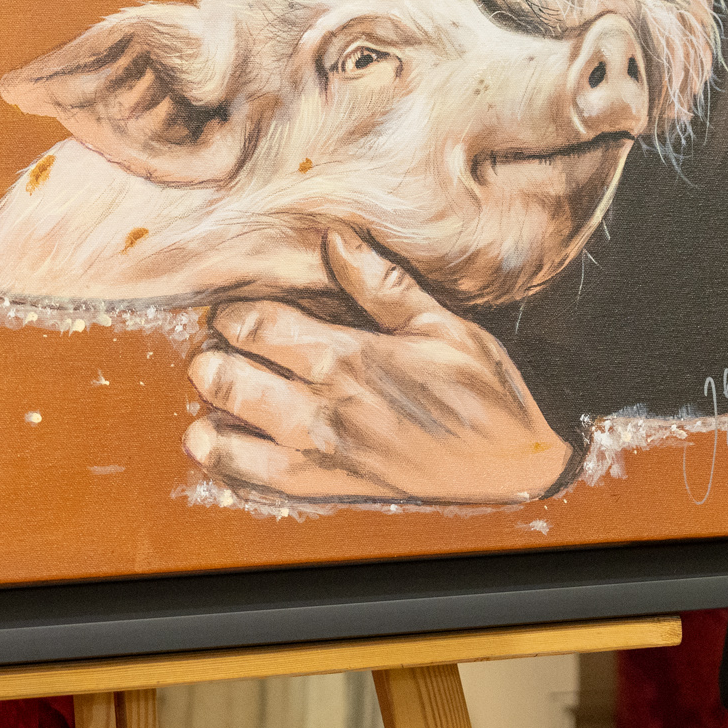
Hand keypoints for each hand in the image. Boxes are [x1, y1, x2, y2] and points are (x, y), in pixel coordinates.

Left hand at [183, 229, 574, 503]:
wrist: (516, 464)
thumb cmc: (483, 390)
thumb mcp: (441, 324)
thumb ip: (381, 284)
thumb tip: (334, 239)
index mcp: (352, 359)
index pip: (262, 326)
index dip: (234, 313)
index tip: (233, 308)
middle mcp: (328, 410)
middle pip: (232, 380)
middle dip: (213, 358)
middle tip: (216, 347)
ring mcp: (324, 456)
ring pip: (233, 437)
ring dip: (211, 411)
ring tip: (213, 392)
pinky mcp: (330, 489)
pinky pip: (259, 485)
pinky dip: (230, 465)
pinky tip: (218, 444)